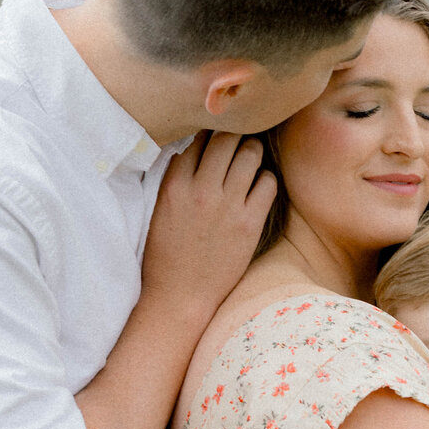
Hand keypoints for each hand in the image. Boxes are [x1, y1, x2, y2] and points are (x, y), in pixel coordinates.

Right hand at [142, 132, 276, 320]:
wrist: (180, 297)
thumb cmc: (167, 256)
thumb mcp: (161, 210)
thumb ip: (176, 179)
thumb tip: (193, 149)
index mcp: (174, 185)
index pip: (196, 138)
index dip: (209, 132)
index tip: (217, 133)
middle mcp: (200, 190)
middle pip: (225, 138)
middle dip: (235, 134)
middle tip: (239, 140)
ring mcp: (226, 206)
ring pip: (250, 154)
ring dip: (253, 152)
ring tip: (251, 158)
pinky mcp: (248, 224)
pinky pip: (267, 183)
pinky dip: (266, 180)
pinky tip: (259, 187)